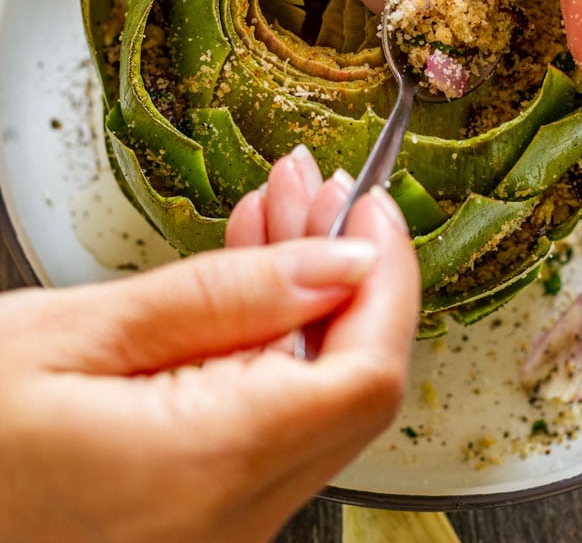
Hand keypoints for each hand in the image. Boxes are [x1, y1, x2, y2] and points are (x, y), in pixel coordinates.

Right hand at [0, 150, 418, 542]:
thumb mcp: (80, 334)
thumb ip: (224, 297)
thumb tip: (339, 262)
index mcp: (209, 467)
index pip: (367, 371)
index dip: (387, 278)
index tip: (369, 207)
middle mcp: (231, 521)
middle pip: (349, 383)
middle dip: (343, 270)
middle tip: (310, 187)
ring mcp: (217, 531)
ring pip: (308, 397)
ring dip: (301, 296)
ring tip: (274, 212)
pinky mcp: (197, 521)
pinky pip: (264, 423)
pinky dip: (263, 342)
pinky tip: (243, 280)